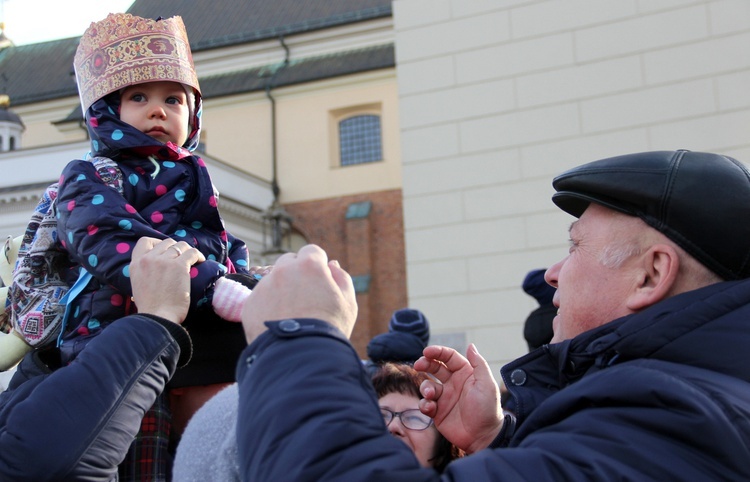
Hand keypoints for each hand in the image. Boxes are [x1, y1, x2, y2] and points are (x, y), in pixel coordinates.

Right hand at [130, 237, 204, 323]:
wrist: (158, 317)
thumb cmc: (150, 307)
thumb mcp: (138, 284)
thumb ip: (144, 272)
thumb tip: (155, 268)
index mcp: (136, 263)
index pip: (145, 241)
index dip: (157, 242)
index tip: (166, 250)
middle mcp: (149, 259)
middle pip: (167, 242)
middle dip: (176, 249)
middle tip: (183, 258)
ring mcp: (164, 261)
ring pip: (181, 245)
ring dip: (188, 251)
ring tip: (193, 260)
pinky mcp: (179, 266)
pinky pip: (192, 253)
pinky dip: (198, 256)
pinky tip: (201, 262)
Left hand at [241, 244, 356, 342]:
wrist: (299, 358)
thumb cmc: (328, 330)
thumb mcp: (347, 304)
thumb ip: (341, 278)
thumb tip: (331, 265)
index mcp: (309, 265)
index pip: (312, 251)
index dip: (318, 265)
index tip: (320, 280)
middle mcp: (283, 270)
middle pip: (289, 261)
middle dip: (297, 273)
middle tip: (305, 296)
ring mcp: (264, 287)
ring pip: (273, 280)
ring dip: (281, 289)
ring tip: (291, 315)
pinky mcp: (250, 304)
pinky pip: (260, 299)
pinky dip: (268, 307)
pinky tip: (278, 323)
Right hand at [414, 343, 503, 453]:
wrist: (483, 437)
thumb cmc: (488, 409)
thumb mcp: (487, 384)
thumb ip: (478, 364)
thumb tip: (470, 345)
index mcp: (465, 373)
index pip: (448, 357)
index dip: (437, 352)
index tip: (426, 352)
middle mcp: (453, 383)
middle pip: (434, 367)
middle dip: (425, 364)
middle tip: (418, 365)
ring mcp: (445, 397)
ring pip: (427, 386)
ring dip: (425, 387)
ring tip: (430, 395)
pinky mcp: (438, 412)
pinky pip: (425, 404)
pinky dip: (424, 404)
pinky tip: (430, 408)